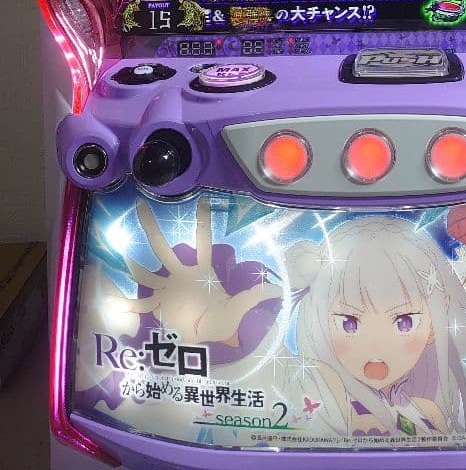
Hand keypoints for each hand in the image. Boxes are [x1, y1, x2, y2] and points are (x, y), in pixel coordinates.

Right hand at [123, 196, 281, 344]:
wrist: (208, 339)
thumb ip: (255, 296)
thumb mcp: (240, 308)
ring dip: (133, 264)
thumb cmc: (224, 320)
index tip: (202, 200)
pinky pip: (140, 305)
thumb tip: (279, 289)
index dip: (202, 222)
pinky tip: (112, 303)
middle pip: (163, 247)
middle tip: (141, 206)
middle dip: (151, 228)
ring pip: (146, 272)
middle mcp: (179, 275)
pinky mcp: (158, 308)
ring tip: (120, 251)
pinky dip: (126, 306)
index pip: (202, 241)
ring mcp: (166, 290)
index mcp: (200, 271)